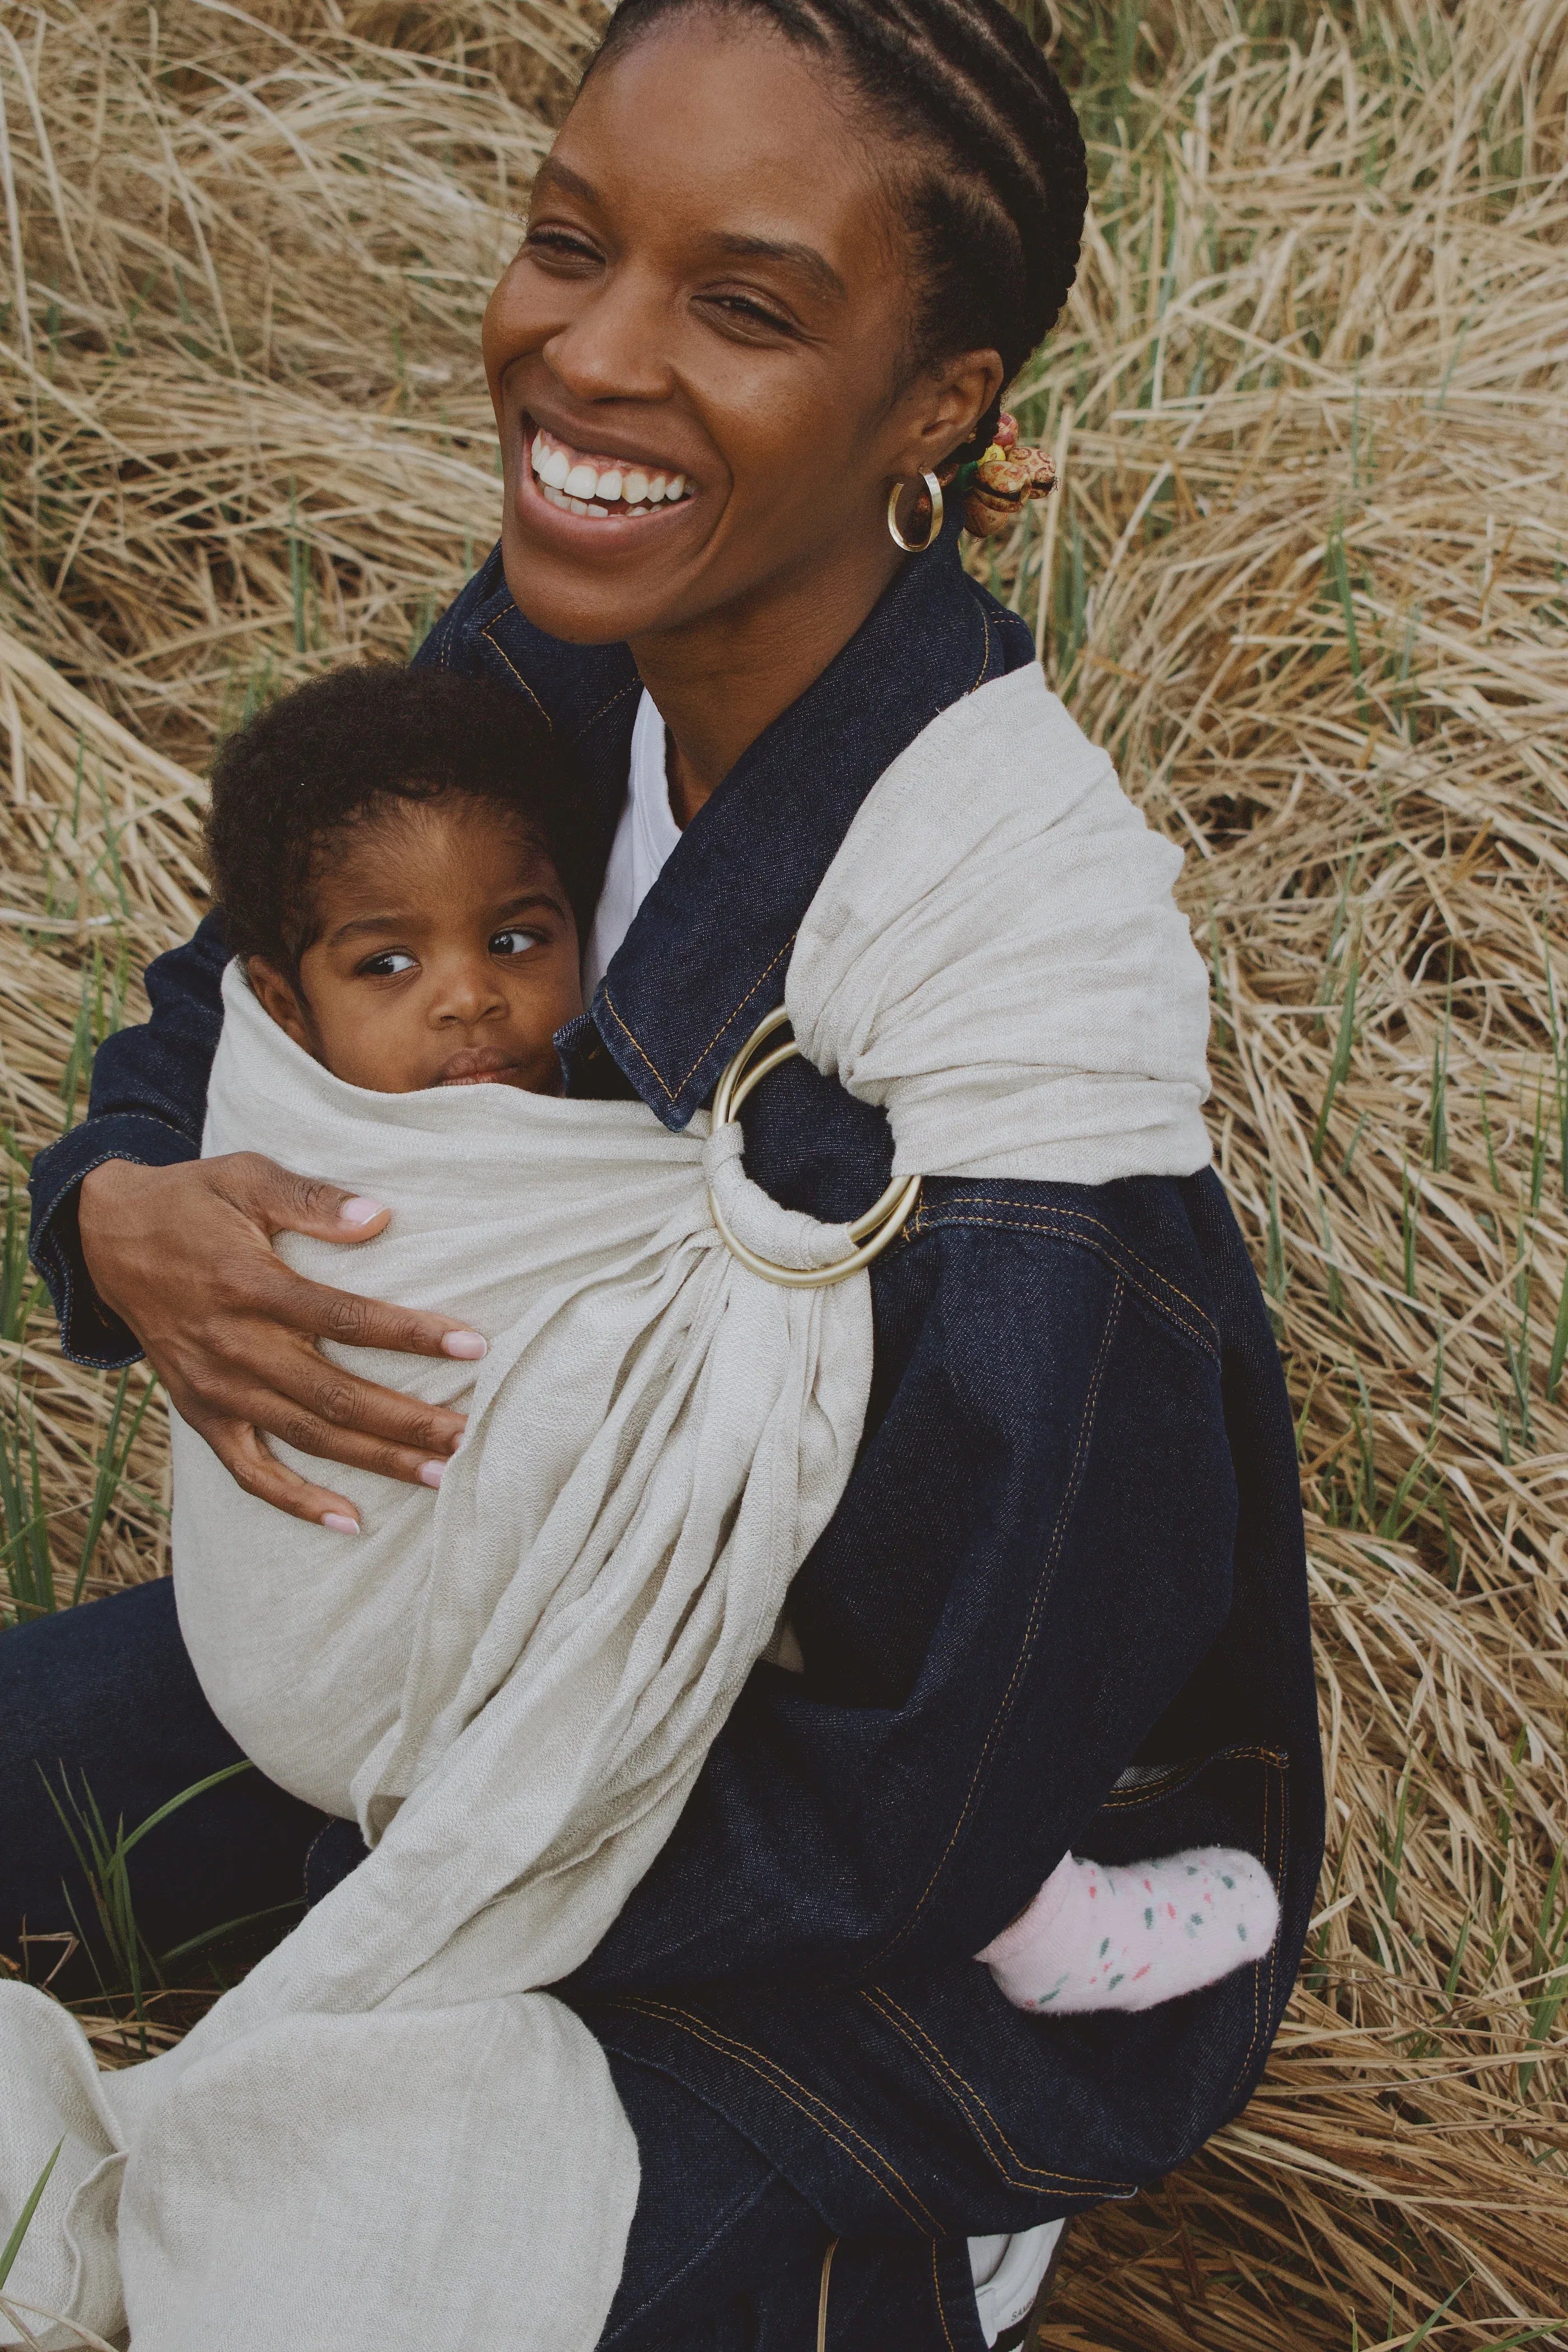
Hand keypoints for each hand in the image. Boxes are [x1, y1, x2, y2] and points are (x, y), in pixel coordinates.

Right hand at [78, 1155, 486, 1530]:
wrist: (106, 1238)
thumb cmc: (191, 1202)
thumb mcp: (246, 1177)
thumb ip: (311, 1199)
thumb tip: (378, 1216)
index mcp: (250, 1285)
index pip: (345, 1319)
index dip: (411, 1335)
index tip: (472, 1346)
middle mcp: (235, 1346)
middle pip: (336, 1395)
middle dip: (409, 1421)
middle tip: (473, 1437)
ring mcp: (217, 1388)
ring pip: (308, 1437)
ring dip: (376, 1461)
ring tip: (441, 1477)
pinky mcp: (202, 1413)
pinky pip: (250, 1472)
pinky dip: (297, 1501)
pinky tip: (350, 1522)